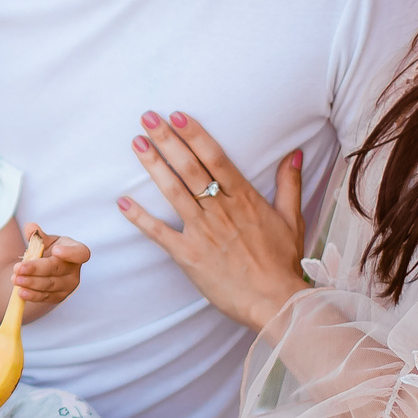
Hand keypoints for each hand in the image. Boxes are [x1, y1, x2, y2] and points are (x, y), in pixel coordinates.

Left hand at [12, 223, 88, 310]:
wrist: (45, 269)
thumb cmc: (49, 250)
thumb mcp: (45, 240)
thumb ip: (37, 235)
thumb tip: (30, 228)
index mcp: (76, 251)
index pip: (80, 253)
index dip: (69, 253)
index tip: (55, 250)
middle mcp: (74, 270)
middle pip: (57, 269)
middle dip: (36, 269)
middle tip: (18, 268)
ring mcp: (68, 285)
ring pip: (49, 285)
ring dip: (31, 282)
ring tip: (15, 279)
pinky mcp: (58, 297)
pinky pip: (45, 297)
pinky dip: (32, 295)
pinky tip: (21, 292)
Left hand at [120, 112, 310, 332]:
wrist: (276, 302)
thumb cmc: (282, 263)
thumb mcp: (292, 219)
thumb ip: (289, 184)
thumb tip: (294, 154)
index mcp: (245, 199)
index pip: (215, 158)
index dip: (194, 135)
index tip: (177, 115)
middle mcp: (221, 210)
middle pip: (190, 168)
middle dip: (167, 140)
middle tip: (147, 117)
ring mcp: (203, 232)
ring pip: (174, 192)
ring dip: (153, 166)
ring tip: (136, 143)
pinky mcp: (189, 256)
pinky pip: (160, 233)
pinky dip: (140, 218)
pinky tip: (123, 202)